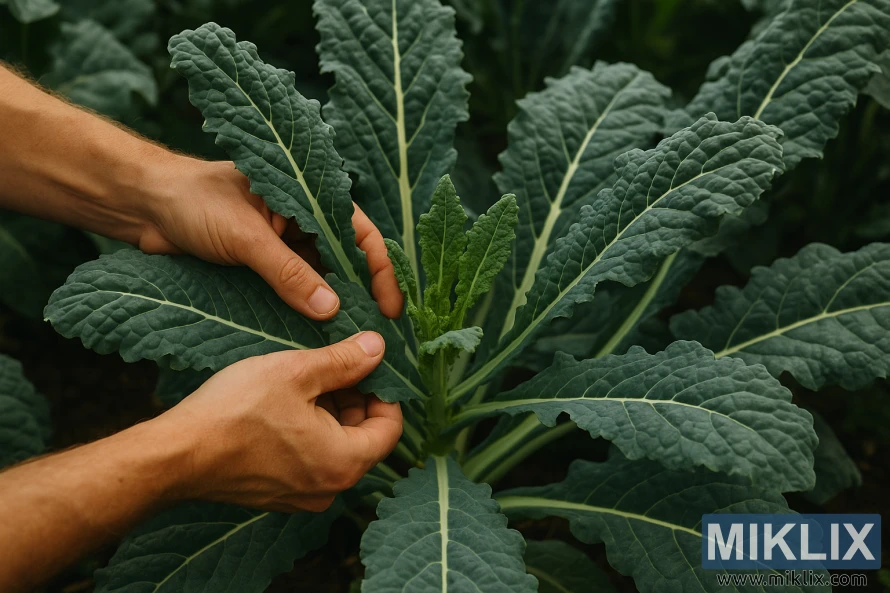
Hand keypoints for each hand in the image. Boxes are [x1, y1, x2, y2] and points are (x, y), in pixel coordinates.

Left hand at [137, 157, 402, 319]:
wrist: (142, 207)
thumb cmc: (193, 201)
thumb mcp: (245, 236)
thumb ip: (288, 272)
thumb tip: (330, 310)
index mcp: (306, 198)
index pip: (360, 232)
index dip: (380, 270)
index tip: (390, 307)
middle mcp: (301, 223)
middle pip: (345, 262)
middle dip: (363, 296)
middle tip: (376, 334)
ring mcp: (283, 248)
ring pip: (320, 281)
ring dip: (334, 309)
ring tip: (349, 342)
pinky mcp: (262, 269)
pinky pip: (293, 293)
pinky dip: (304, 313)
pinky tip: (314, 337)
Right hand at [156, 332, 401, 511]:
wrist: (176, 455)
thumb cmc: (236, 412)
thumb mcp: (297, 373)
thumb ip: (344, 362)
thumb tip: (378, 347)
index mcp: (345, 463)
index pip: (390, 428)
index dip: (384, 391)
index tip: (367, 365)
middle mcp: (330, 489)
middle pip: (363, 438)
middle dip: (354, 399)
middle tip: (332, 365)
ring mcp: (301, 497)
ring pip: (334, 447)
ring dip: (328, 413)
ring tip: (302, 379)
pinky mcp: (276, 495)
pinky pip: (309, 460)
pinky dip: (306, 432)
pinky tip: (282, 405)